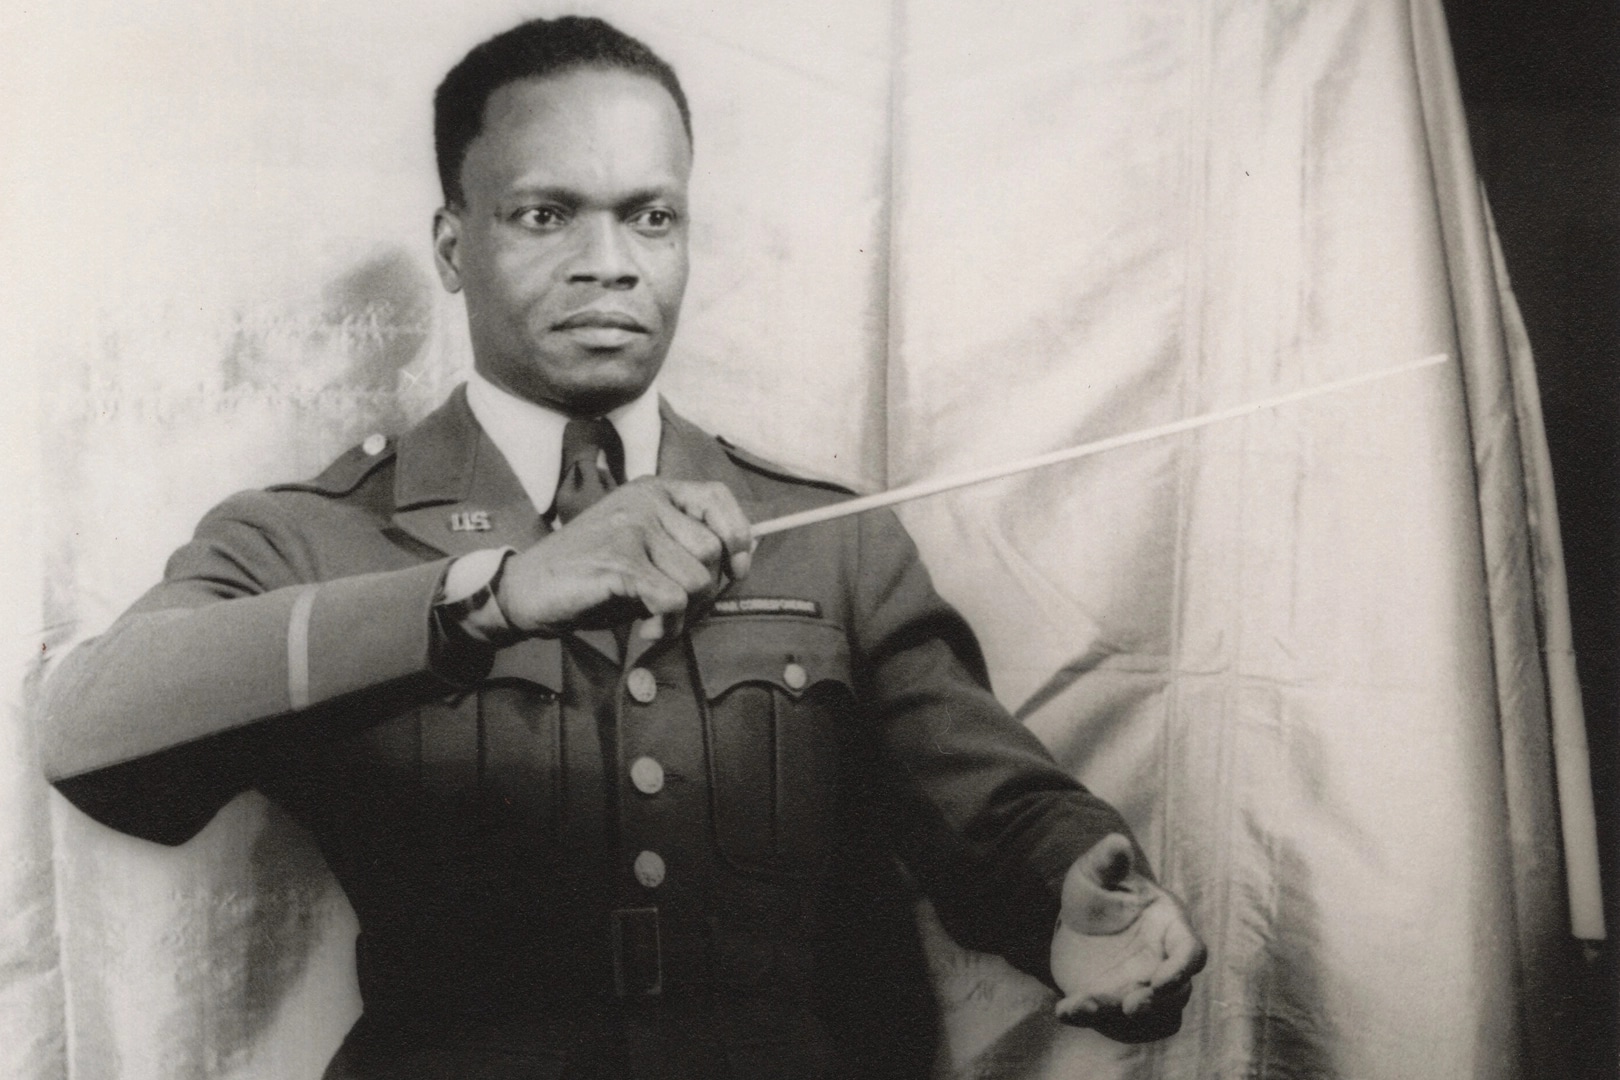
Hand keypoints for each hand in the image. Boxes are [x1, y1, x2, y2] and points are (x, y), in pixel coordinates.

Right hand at [496, 478, 752, 639]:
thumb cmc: (591, 576)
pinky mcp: (618, 561)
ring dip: (685, 613)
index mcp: (652, 491)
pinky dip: (666, 625)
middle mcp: (644, 501)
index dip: (738, 535)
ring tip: (656, 620)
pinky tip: (646, 629)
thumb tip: (744, 560)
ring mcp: (630, 528)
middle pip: (712, 549)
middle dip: (706, 592)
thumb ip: (686, 549)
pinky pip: (672, 599)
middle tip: (678, 610)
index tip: (738, 569)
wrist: (527, 590)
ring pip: (697, 578)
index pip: (717, 496)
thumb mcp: (644, 551)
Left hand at [1050, 833, 1205, 1041]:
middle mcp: (1161, 963)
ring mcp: (1139, 987)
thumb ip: (1108, 861)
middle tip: (1132, 1005)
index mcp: (1170, 928)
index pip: (1191, 952)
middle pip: (1174, 992)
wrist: (1077, 921)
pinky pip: (1107, 1019)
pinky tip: (1063, 1010)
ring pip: (1144, 1012)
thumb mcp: (1097, 872)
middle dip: (1155, 1002)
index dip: (1181, 969)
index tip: (1160, 980)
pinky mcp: (1113, 1003)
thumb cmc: (1098, 891)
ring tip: (1085, 1006)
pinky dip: (1086, 1017)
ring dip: (1118, 1014)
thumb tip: (1117, 842)